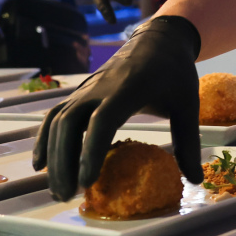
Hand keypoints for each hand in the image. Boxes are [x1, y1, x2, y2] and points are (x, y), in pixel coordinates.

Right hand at [34, 15, 202, 200]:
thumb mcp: (188, 104)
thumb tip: (195, 180)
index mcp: (127, 89)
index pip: (101, 120)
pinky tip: (40, 164)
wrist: (158, 40)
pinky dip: (44, 139)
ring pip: (56, 120)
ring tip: (58, 190)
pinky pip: (54, 115)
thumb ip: (189, 142)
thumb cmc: (174, 73)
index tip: (87, 181)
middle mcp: (98, 88)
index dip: (91, 150)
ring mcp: (85, 89)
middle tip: (68, 195)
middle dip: (64, 161)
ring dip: (52, 155)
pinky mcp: (79, 93)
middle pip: (69, 123)